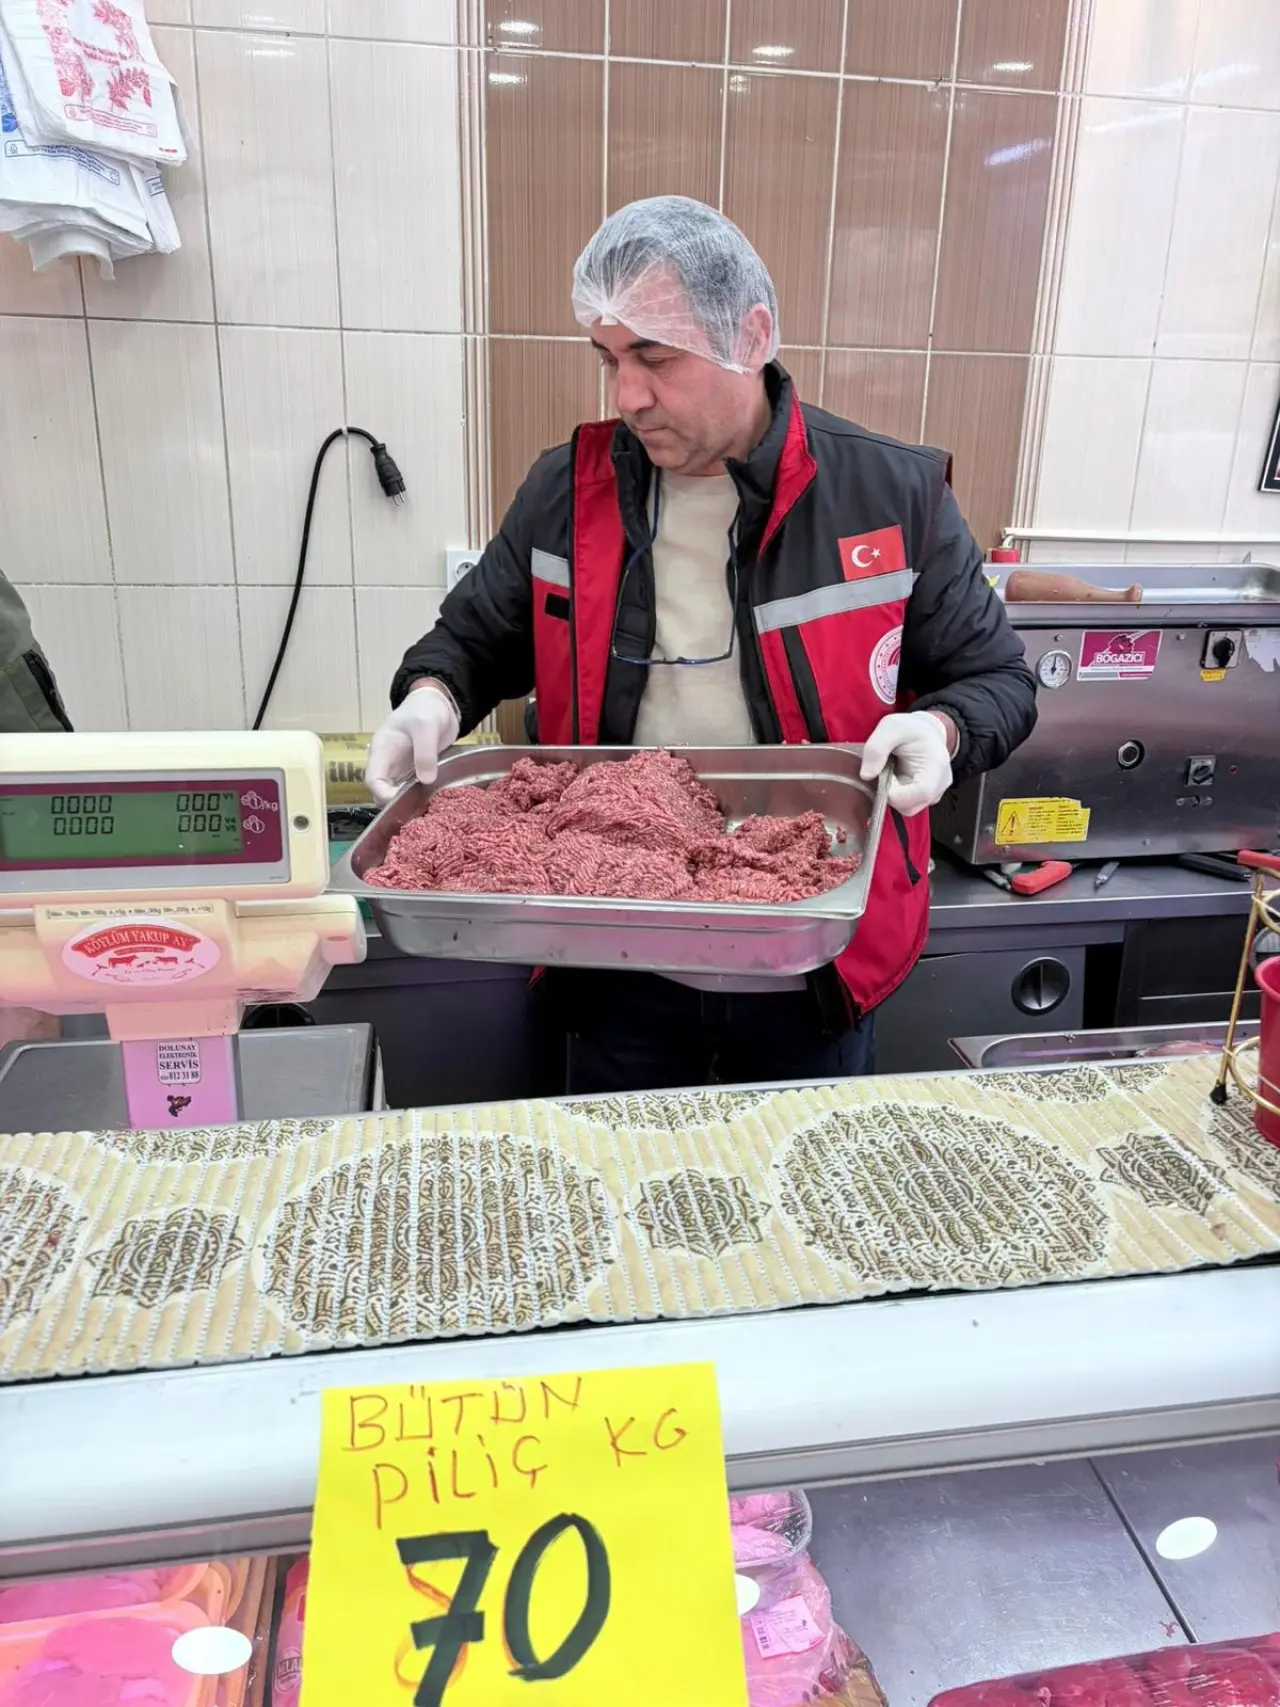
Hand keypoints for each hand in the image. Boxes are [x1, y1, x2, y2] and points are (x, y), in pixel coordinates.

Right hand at [366, 682, 460, 804]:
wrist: (438, 704)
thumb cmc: (426, 709)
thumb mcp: (426, 726)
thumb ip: (425, 752)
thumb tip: (425, 780)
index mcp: (382, 749)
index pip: (373, 779)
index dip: (383, 794)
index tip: (402, 802)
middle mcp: (387, 763)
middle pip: (381, 792)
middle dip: (395, 804)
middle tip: (418, 810)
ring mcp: (400, 769)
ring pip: (396, 794)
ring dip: (408, 804)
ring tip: (426, 809)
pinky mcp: (415, 773)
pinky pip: (412, 791)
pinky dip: (419, 798)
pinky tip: (433, 803)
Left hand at [860, 711, 953, 816]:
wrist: (927, 731)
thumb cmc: (912, 728)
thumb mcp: (891, 727)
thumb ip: (876, 748)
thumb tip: (866, 776)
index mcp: (936, 768)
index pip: (919, 794)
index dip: (894, 792)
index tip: (883, 775)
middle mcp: (940, 786)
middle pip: (910, 806)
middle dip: (890, 793)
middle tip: (886, 769)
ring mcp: (934, 794)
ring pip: (906, 808)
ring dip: (892, 793)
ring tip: (892, 771)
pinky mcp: (926, 798)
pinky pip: (906, 804)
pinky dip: (896, 794)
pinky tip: (896, 777)